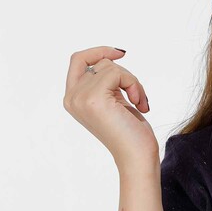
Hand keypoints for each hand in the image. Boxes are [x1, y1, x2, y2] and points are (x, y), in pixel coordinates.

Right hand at [62, 46, 157, 169]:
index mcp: (73, 99)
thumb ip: (104, 82)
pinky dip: (134, 85)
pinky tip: (140, 104)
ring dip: (132, 82)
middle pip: (99, 62)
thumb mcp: (113, 100)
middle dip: (124, 75)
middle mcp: (71, 97)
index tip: (120, 53)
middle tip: (137, 96)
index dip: (98, 51)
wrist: (137, 158)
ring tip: (139, 103)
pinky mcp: (94, 98)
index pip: (77, 60)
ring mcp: (80, 97)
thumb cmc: (131, 133)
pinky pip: (117, 72)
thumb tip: (108, 55)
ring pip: (110, 66)